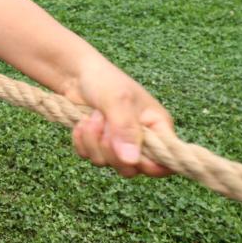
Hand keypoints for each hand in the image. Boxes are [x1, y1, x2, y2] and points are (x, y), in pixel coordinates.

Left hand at [66, 57, 173, 178]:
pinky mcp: (99, 145)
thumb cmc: (105, 80)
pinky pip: (90, 158)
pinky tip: (81, 124)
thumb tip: (131, 160)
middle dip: (111, 149)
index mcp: (158, 127)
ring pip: (108, 164)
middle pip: (131, 168)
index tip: (129, 155)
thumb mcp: (119, 100)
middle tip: (103, 122)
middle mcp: (141, 140)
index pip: (165, 162)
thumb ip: (126, 129)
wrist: (76, 74)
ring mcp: (119, 144)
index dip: (149, 166)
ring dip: (93, 141)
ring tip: (92, 116)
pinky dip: (81, 142)